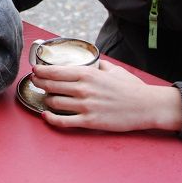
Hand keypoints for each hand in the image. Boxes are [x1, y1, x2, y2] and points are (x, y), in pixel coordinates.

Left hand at [32, 61, 181, 132]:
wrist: (146, 106)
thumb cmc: (131, 87)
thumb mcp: (113, 69)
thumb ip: (97, 64)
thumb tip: (90, 61)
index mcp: (87, 74)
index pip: (55, 71)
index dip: (41, 71)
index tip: (35, 70)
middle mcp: (83, 89)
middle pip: (51, 85)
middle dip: (39, 83)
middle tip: (36, 82)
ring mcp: (85, 106)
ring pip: (54, 102)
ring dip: (47, 100)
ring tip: (46, 98)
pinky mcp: (89, 121)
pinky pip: (63, 121)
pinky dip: (51, 119)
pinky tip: (46, 115)